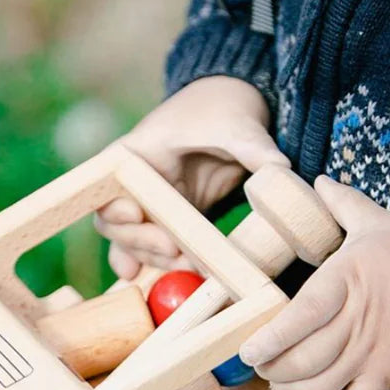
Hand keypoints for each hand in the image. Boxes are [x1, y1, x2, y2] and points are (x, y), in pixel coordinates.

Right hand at [94, 76, 289, 278]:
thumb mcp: (239, 125)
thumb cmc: (225, 107)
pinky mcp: (168, 221)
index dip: (114, 204)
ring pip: (132, 242)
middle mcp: (134, 182)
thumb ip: (256, 149)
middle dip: (140, 242)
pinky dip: (152, 265)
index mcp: (137, 151)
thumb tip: (281, 171)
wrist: (232, 109)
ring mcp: (149, 204)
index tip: (138, 215)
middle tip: (174, 250)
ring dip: (153, 260)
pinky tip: (153, 282)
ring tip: (186, 268)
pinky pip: (151, 249)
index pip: (108, 183)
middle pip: (115, 222)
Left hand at [239, 176, 389, 389]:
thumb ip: (344, 205)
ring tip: (279, 385)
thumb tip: (321, 180)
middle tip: (262, 367)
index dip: (268, 341)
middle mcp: (355, 324)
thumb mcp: (378, 222)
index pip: (297, 320)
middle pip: (300, 362)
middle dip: (272, 370)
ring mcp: (371, 356)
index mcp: (345, 283)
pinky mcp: (387, 380)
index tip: (248, 351)